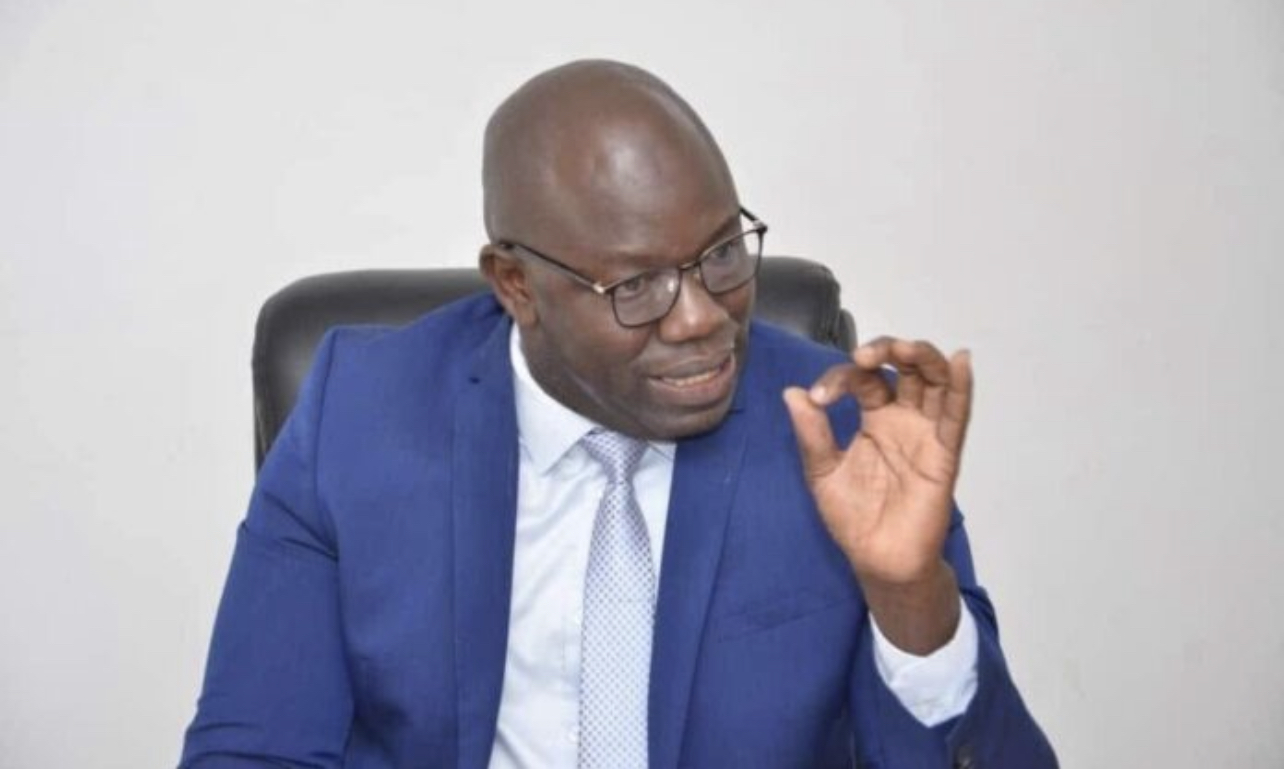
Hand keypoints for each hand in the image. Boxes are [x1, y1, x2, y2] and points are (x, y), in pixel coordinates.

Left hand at [783, 337, 971, 651]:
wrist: (878, 561)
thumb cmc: (853, 518)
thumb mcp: (822, 472)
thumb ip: (811, 434)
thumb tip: (791, 393)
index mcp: (874, 417)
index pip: (862, 380)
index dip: (840, 379)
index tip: (819, 399)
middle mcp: (903, 418)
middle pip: (905, 368)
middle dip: (888, 350)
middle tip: (864, 356)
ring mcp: (926, 433)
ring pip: (935, 382)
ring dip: (923, 358)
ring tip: (904, 349)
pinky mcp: (944, 454)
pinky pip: (956, 417)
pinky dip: (961, 388)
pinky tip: (959, 362)